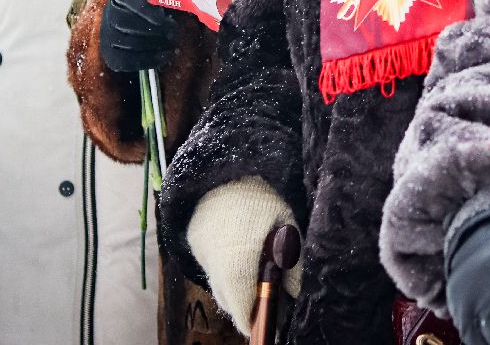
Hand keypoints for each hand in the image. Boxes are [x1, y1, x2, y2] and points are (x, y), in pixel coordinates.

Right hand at [99, 0, 177, 72]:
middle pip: (126, 23)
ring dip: (153, 45)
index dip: (144, 10)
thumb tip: (182, 2)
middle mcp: (109, 13)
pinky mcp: (111, 55)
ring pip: (127, 42)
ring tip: (171, 43)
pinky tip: (165, 56)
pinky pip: (126, 61)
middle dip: (153, 30)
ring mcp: (107, 35)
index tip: (161, 19)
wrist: (136, 23)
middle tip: (173, 33)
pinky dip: (149, 60)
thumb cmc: (155, 7)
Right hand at [187, 178, 298, 333]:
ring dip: (236, 289)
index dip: (253, 319)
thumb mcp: (286, 225)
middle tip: (268, 303)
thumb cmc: (262, 197)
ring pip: (218, 284)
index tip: (268, 323)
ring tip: (257, 281)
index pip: (242, 306)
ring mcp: (201, 252)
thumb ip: (292, 262)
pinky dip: (225, 271)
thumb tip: (296, 293)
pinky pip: (211, 267)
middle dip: (247, 307)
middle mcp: (214, 261)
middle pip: (229, 300)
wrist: (226, 167)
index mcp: (239, 258)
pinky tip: (242, 260)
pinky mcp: (194, 243)